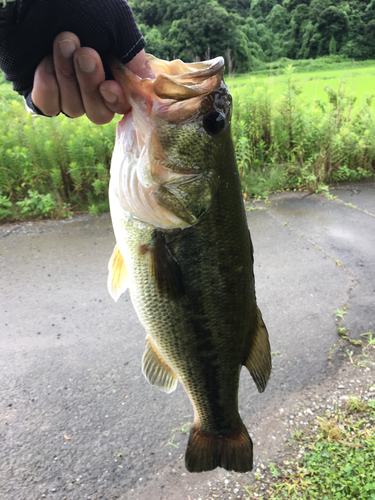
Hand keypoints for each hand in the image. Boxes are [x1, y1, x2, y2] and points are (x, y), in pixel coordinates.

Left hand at [31, 32, 153, 123]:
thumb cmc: (86, 5)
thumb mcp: (119, 26)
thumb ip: (136, 60)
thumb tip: (150, 88)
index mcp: (114, 74)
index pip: (122, 106)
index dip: (116, 101)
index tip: (108, 86)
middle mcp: (92, 87)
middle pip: (98, 113)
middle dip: (90, 85)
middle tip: (85, 54)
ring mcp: (67, 91)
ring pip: (73, 108)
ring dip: (68, 76)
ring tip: (63, 42)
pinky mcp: (42, 90)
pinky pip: (48, 107)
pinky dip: (48, 87)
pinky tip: (45, 61)